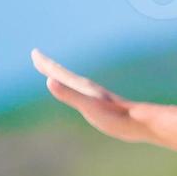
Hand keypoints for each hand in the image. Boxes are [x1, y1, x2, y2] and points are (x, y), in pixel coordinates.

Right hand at [30, 49, 148, 142]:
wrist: (141, 122)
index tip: (35, 53)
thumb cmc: (115, 117)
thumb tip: (49, 81)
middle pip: (64, 75)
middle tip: (37, 57)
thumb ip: (69, 95)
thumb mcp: (88, 107)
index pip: (59, 73)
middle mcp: (89, 89)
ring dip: (61, 77)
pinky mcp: (103, 106)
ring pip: (74, 83)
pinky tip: (78, 93)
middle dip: (50, 67)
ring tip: (55, 75)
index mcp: (83, 87)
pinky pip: (83, 93)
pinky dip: (74, 90)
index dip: (46, 64)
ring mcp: (96, 96)